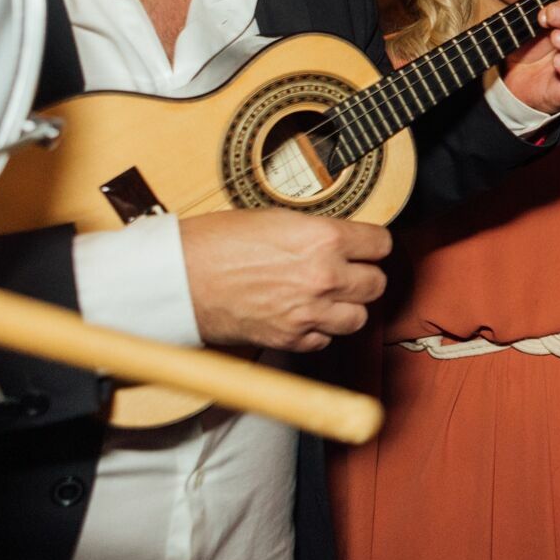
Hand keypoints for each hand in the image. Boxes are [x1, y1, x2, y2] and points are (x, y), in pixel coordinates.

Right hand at [182, 209, 390, 350]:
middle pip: (376, 283)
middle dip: (365, 276)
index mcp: (323, 238)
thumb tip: (342, 240)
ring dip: (348, 307)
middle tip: (350, 272)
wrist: (178, 278)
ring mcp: (309, 311)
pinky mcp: (290, 338)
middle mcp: (324, 276)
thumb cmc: (216, 242)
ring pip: (358, 317)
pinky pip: (325, 340)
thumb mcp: (276, 218)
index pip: (381, 244)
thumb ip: (316, 232)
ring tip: (330, 297)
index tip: (367, 246)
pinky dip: (320, 331)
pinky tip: (305, 316)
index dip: (373, 244)